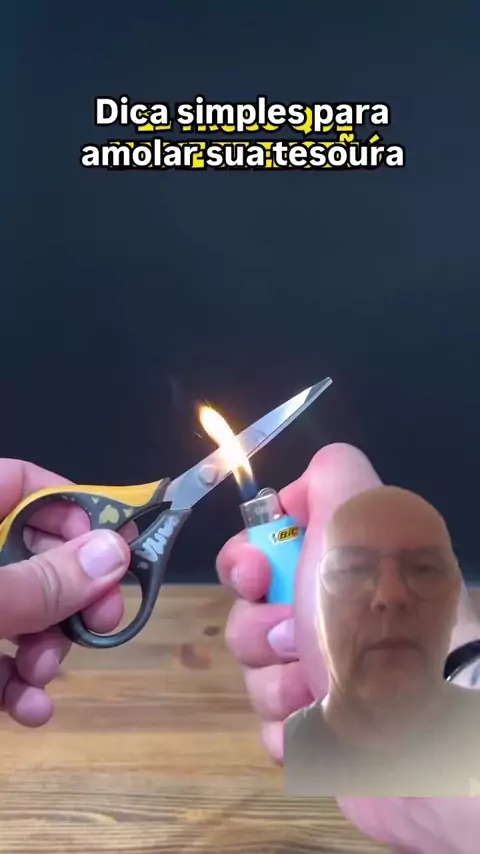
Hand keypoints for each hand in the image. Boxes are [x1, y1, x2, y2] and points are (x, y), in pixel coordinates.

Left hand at [0, 458, 131, 726]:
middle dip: (69, 596)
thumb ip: (41, 581)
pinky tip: (31, 708)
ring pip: (20, 612)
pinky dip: (16, 684)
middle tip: (100, 619)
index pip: (23, 482)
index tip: (113, 547)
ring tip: (45, 673)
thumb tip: (116, 551)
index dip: (73, 506)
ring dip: (46, 647)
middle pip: (33, 554)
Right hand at [216, 443, 479, 853]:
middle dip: (258, 628)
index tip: (256, 575)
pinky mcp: (314, 732)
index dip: (241, 563)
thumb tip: (297, 490)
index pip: (251, 558)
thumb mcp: (360, 521)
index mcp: (327, 572)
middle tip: (292, 636)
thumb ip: (334, 475)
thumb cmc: (379, 614)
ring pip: (254, 675)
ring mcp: (315, 678)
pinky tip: (318, 721)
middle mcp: (319, 620)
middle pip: (245, 617)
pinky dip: (290, 726)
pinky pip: (271, 725)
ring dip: (277, 681)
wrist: (419, 714)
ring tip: (320, 686)